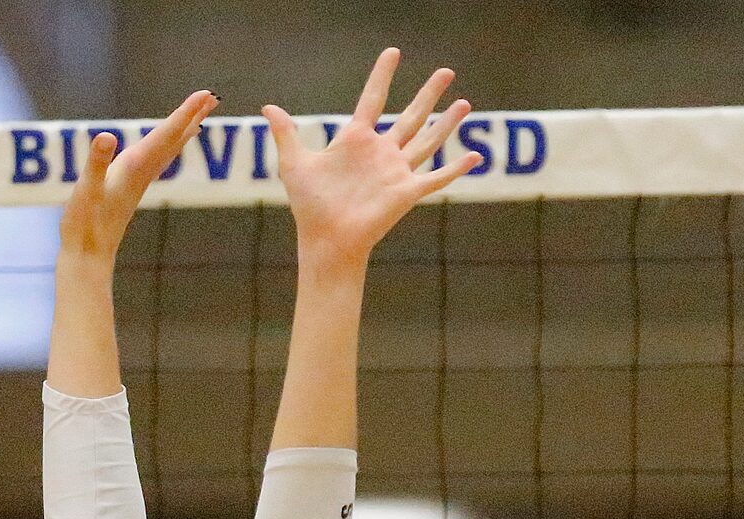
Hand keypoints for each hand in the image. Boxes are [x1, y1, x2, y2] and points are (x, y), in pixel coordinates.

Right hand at [59, 90, 216, 261]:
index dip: (185, 113)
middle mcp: (142, 173)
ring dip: (183, 131)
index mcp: (135, 167)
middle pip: (173, 140)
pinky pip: (156, 162)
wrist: (88, 257)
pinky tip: (168, 148)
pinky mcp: (131, 189)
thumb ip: (96, 164)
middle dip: (191, 116)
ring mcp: (138, 182)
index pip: (165, 135)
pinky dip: (167, 149)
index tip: (206, 94)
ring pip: (168, 151)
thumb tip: (106, 137)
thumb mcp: (86, 190)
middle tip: (212, 96)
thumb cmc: (84, 225)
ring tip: (199, 116)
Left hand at [264, 49, 479, 268]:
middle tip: (446, 71)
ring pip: (428, 140)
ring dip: (447, 123)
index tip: (393, 52)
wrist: (326, 240)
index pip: (373, 99)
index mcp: (356, 140)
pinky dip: (457, 168)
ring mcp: (396, 172)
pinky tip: (476, 157)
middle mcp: (381, 152)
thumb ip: (286, 134)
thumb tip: (268, 107)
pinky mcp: (407, 192)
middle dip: (428, 93)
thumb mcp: (295, 164)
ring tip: (465, 103)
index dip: (382, 75)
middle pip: (410, 115)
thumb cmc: (310, 207)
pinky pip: (436, 177)